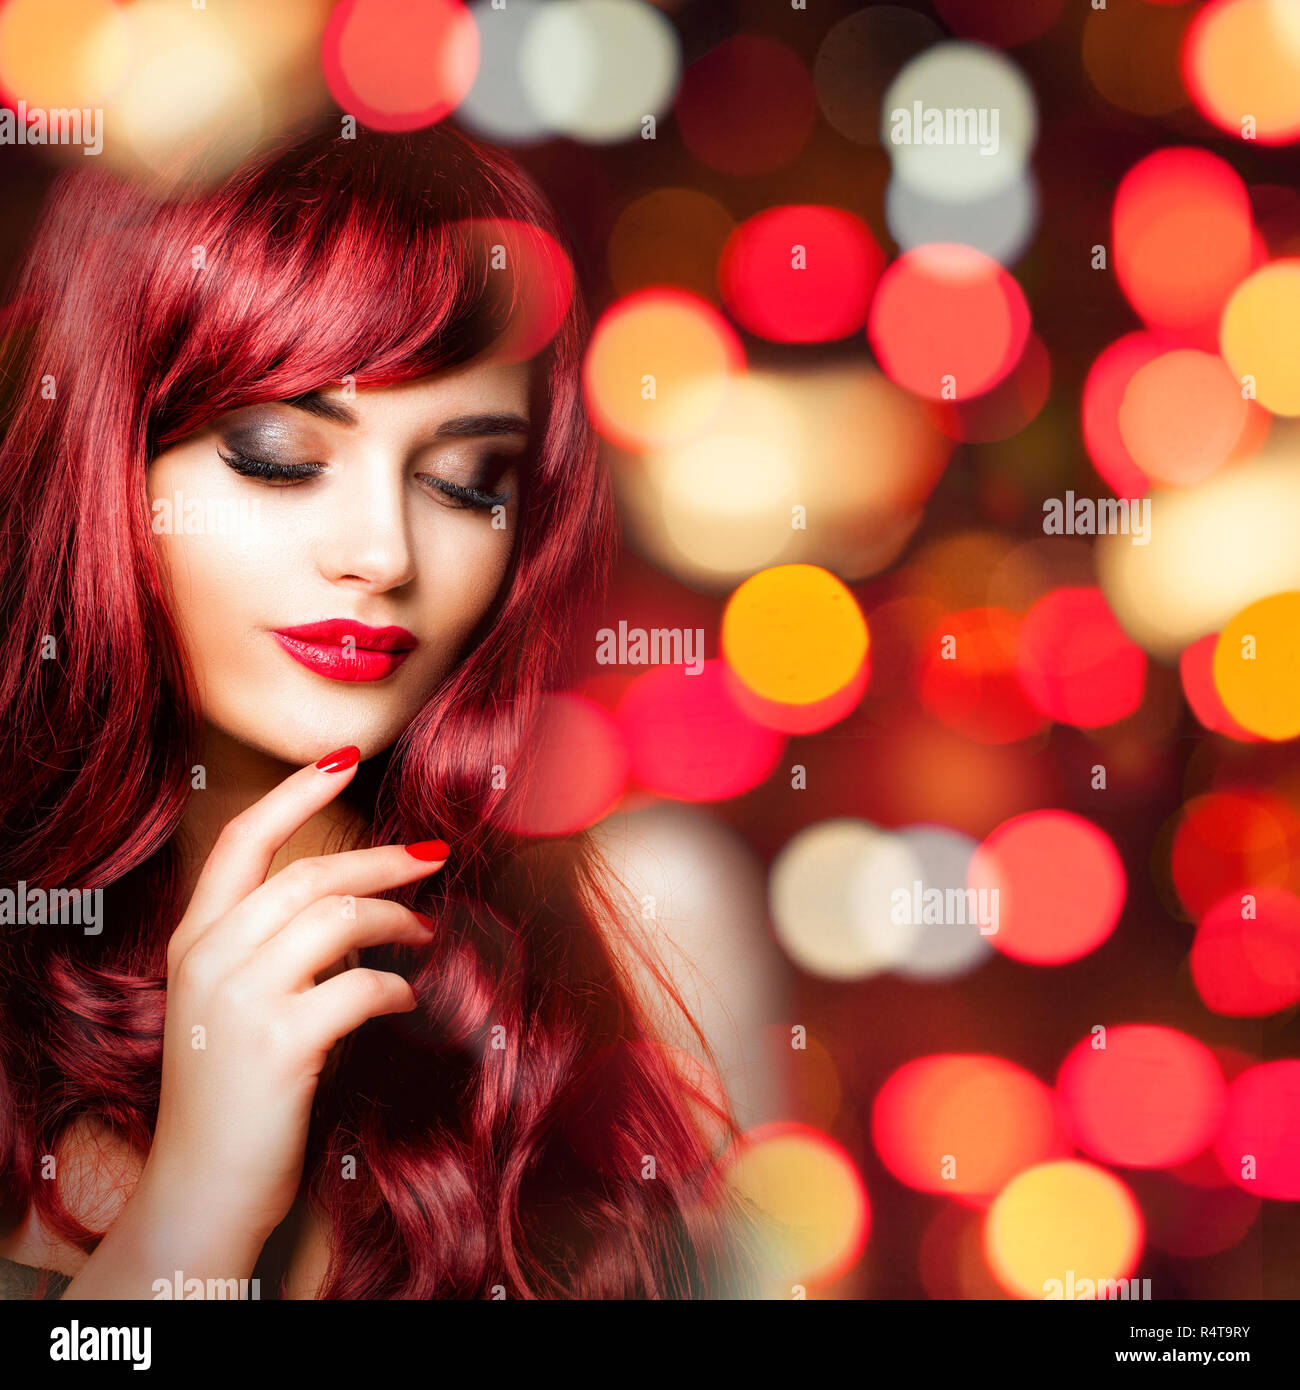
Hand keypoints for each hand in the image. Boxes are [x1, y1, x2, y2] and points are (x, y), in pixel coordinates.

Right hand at [145, 745, 447, 1247]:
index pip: (244, 841)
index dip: (298, 791)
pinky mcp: (278, 1044)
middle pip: (310, 874)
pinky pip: (360, 987)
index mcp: (194, 939)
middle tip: (432, 857)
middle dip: (381, 859)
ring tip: (424, 936)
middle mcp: (210, 958)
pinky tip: (406, 1000)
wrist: (200, 1189)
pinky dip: (396, 987)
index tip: (345, 757)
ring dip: (396, 921)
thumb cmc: (230, 1093)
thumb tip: (356, 903)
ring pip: (337, 918)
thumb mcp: (230, 1004)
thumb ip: (270, 948)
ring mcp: (240, 999)